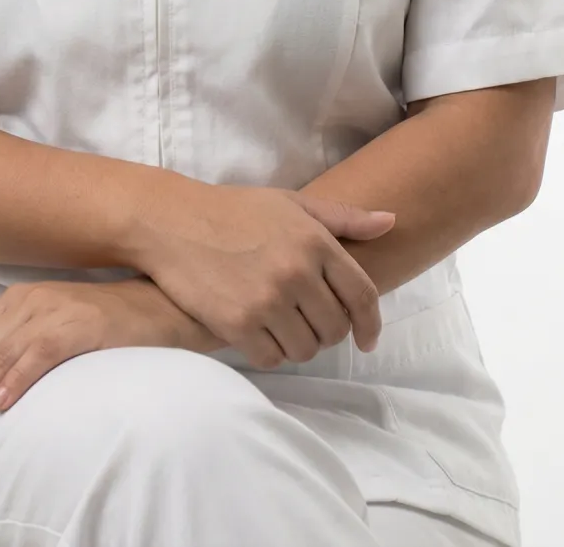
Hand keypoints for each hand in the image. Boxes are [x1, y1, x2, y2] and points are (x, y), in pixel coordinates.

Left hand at [0, 277, 224, 457]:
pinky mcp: (81, 322)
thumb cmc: (105, 328)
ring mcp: (54, 309)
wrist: (160, 307)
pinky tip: (1, 405)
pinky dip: (16, 378)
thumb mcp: (51, 331)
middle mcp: (27, 300)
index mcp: (14, 302)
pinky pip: (39, 351)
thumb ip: (16, 349)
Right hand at [128, 180, 394, 368]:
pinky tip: (258, 334)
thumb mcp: (291, 204)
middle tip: (306, 323)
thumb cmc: (233, 210)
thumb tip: (391, 222)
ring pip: (306, 349)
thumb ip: (343, 217)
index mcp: (315, 241)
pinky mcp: (238, 324)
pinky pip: (272, 359)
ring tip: (281, 327)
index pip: (363, 296)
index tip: (367, 340)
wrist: (172, 222)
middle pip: (335, 329)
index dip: (371, 324)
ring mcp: (268, 300)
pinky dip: (269, 353)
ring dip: (298, 345)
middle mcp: (297, 272)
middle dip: (326, 331)